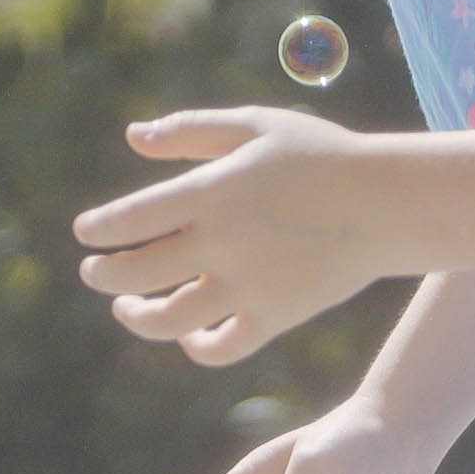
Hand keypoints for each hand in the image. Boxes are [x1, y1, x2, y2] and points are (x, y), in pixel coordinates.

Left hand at [73, 108, 396, 363]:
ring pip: (168, 320)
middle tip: (93, 272)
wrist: (388, 201)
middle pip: (136, 273)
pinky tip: (188, 334)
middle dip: (103, 276)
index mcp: (210, 192)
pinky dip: (196, 346)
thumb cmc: (319, 155)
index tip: (86, 234)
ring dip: (136, 318)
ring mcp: (247, 285)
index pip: (129, 219)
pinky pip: (221, 348)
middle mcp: (221, 243)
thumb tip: (132, 136)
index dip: (99, 230)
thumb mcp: (255, 125)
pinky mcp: (275, 316)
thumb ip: (190, 130)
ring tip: (125, 308)